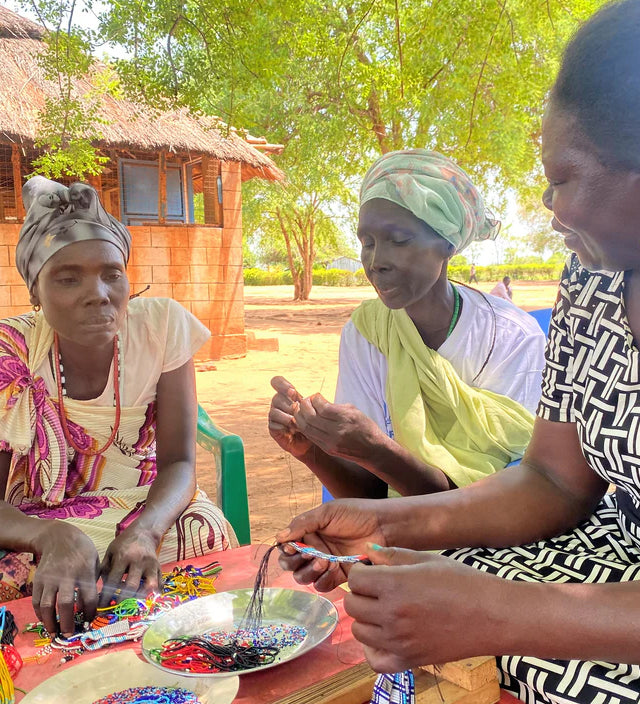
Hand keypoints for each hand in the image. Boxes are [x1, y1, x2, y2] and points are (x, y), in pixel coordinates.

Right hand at [31, 521, 99, 635]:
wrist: (60, 537)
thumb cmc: (82, 550)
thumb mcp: (95, 561)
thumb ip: (94, 582)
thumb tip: (94, 605)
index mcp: (84, 570)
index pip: (89, 597)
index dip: (90, 612)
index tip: (89, 621)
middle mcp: (66, 575)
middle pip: (66, 603)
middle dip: (68, 622)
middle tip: (70, 634)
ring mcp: (50, 578)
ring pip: (47, 605)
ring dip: (50, 622)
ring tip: (55, 632)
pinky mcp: (38, 580)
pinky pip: (37, 600)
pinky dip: (40, 614)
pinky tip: (46, 620)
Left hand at [99, 528, 161, 605]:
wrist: (144, 532)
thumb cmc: (124, 544)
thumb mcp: (110, 552)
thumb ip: (104, 569)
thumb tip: (97, 589)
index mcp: (124, 556)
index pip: (114, 580)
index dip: (106, 596)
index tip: (101, 606)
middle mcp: (139, 561)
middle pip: (131, 586)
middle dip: (122, 600)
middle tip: (115, 607)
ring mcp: (151, 565)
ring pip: (149, 586)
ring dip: (139, 598)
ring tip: (131, 604)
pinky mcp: (159, 568)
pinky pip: (160, 584)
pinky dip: (155, 594)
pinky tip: (146, 600)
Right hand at [268, 376, 312, 458]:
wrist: (311, 441)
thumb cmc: (313, 422)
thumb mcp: (312, 409)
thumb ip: (307, 402)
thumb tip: (304, 400)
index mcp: (287, 395)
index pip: (277, 382)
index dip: (282, 384)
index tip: (293, 391)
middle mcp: (279, 403)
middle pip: (276, 397)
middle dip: (289, 405)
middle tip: (298, 411)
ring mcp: (275, 416)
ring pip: (273, 411)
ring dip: (287, 416)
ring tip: (297, 422)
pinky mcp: (273, 428)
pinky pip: (273, 424)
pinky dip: (284, 426)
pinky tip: (293, 429)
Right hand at [276, 499, 387, 591]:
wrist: (383, 526)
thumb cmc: (356, 514)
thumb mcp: (327, 513)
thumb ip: (303, 524)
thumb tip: (279, 537)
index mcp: (308, 532)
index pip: (286, 546)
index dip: (285, 550)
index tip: (292, 547)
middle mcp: (314, 549)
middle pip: (291, 565)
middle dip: (295, 562)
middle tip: (309, 554)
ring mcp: (325, 564)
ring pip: (303, 577)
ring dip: (308, 571)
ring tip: (323, 561)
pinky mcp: (339, 576)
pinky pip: (322, 585)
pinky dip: (323, 579)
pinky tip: (333, 568)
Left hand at [292, 394, 385, 461]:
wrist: (373, 450)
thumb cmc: (365, 426)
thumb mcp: (354, 411)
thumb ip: (335, 406)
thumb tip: (318, 402)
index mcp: (345, 418)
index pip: (322, 407)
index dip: (315, 399)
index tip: (316, 396)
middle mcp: (337, 431)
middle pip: (311, 417)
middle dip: (304, 406)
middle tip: (305, 401)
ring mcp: (331, 442)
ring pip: (307, 428)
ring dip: (300, 417)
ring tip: (300, 409)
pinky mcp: (328, 449)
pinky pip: (310, 436)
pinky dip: (304, 426)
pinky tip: (304, 420)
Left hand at [345, 545, 506, 671]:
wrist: (492, 615)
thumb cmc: (463, 581)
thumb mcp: (427, 560)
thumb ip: (393, 555)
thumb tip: (368, 550)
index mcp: (395, 585)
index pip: (355, 579)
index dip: (361, 572)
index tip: (372, 571)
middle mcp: (392, 614)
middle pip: (352, 604)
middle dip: (360, 593)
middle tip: (377, 589)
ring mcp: (399, 641)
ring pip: (359, 631)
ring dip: (365, 618)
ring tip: (383, 609)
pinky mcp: (409, 661)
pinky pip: (374, 660)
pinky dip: (372, 649)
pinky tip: (384, 636)